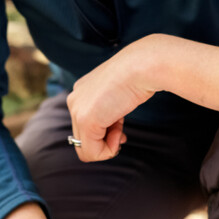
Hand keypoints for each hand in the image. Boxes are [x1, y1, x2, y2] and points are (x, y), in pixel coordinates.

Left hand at [67, 35, 218, 161]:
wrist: (143, 65)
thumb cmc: (139, 75)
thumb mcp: (120, 92)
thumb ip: (109, 107)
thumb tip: (111, 129)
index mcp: (82, 90)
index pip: (85, 123)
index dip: (104, 130)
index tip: (119, 126)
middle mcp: (75, 99)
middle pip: (83, 137)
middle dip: (105, 138)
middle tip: (121, 130)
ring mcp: (78, 110)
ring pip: (85, 147)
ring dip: (107, 145)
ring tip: (121, 130)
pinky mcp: (86, 120)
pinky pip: (91, 152)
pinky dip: (108, 151)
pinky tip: (120, 134)